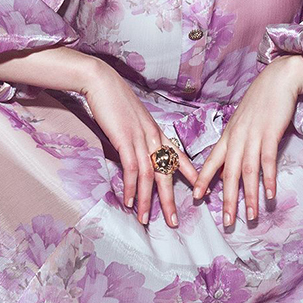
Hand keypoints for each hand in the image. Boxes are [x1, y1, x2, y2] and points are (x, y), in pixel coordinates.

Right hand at [81, 61, 199, 226]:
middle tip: (173, 221)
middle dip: (170, 200)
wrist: (101, 81)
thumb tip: (136, 153)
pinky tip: (129, 201)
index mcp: (157, 132)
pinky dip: (131, 187)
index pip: (178, 156)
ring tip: (145, 219)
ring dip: (147, 200)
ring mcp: (141, 138)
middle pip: (167, 174)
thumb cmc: (115, 99)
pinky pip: (132, 168)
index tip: (201, 190)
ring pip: (150, 176)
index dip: (191, 174)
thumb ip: (138, 136)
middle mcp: (154, 137)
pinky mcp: (125, 139)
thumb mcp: (133, 119)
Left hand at [192, 54, 302, 225]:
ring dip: (249, 196)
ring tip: (250, 216)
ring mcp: (253, 136)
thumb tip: (230, 161)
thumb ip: (236, 140)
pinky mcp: (270, 133)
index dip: (203, 180)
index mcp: (228, 135)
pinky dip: (268, 179)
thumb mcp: (241, 120)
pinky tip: (271, 194)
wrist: (277, 79)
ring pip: (247, 171)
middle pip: (228, 173)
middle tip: (226, 221)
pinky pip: (268, 160)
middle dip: (227, 200)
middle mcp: (237, 138)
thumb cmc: (260, 101)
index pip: (211, 161)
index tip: (195, 198)